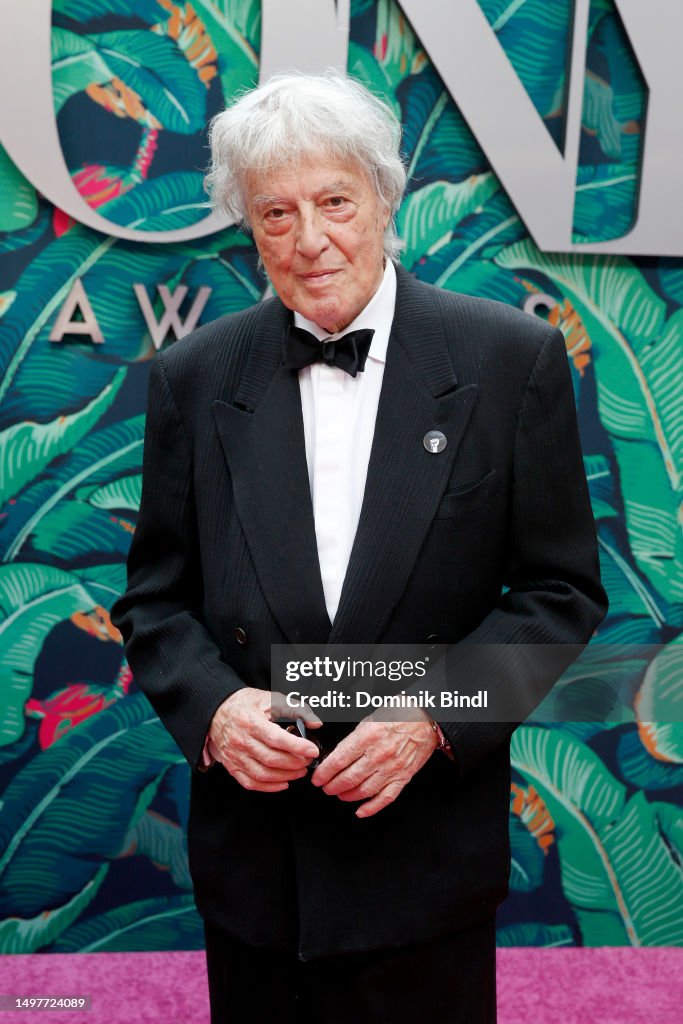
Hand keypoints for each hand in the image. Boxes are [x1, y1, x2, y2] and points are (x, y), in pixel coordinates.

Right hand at [209, 688, 320, 792]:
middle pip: (271, 759)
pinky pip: (251, 783)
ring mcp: (235, 756)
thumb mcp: (270, 698)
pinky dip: (269, 787)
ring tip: (300, 771)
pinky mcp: (232, 766)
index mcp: (251, 722)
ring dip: (286, 776)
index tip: (312, 750)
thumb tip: (315, 722)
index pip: (276, 738)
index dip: (296, 746)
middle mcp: (241, 741)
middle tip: (308, 760)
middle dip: (295, 763)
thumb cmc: (245, 704)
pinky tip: (283, 783)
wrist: (217, 710)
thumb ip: (295, 709)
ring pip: (263, 774)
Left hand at [310, 710, 437, 817]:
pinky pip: (385, 798)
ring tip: (340, 794)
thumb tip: (336, 755)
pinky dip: (371, 807)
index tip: (317, 778)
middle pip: (348, 778)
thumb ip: (353, 739)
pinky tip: (361, 810)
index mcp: (367, 737)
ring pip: (364, 790)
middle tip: (326, 787)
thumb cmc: (398, 714)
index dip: (324, 773)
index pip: (338, 761)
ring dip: (348, 796)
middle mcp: (378, 755)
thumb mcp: (369, 720)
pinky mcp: (403, 777)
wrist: (425, 719)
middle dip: (332, 786)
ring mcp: (391, 768)